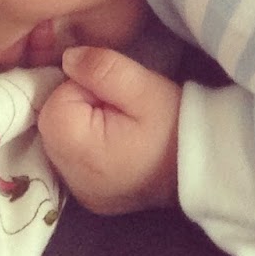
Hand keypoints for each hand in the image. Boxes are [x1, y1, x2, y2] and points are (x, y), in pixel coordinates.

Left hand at [37, 46, 181, 214]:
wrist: (203, 165)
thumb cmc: (174, 124)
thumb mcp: (144, 87)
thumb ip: (103, 68)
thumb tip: (68, 58)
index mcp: (82, 152)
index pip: (54, 104)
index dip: (80, 86)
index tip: (111, 90)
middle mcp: (73, 180)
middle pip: (52, 125)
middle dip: (77, 105)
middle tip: (116, 104)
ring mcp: (80, 193)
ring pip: (60, 144)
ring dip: (81, 126)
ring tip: (117, 122)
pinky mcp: (90, 197)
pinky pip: (73, 163)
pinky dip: (87, 147)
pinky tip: (114, 142)